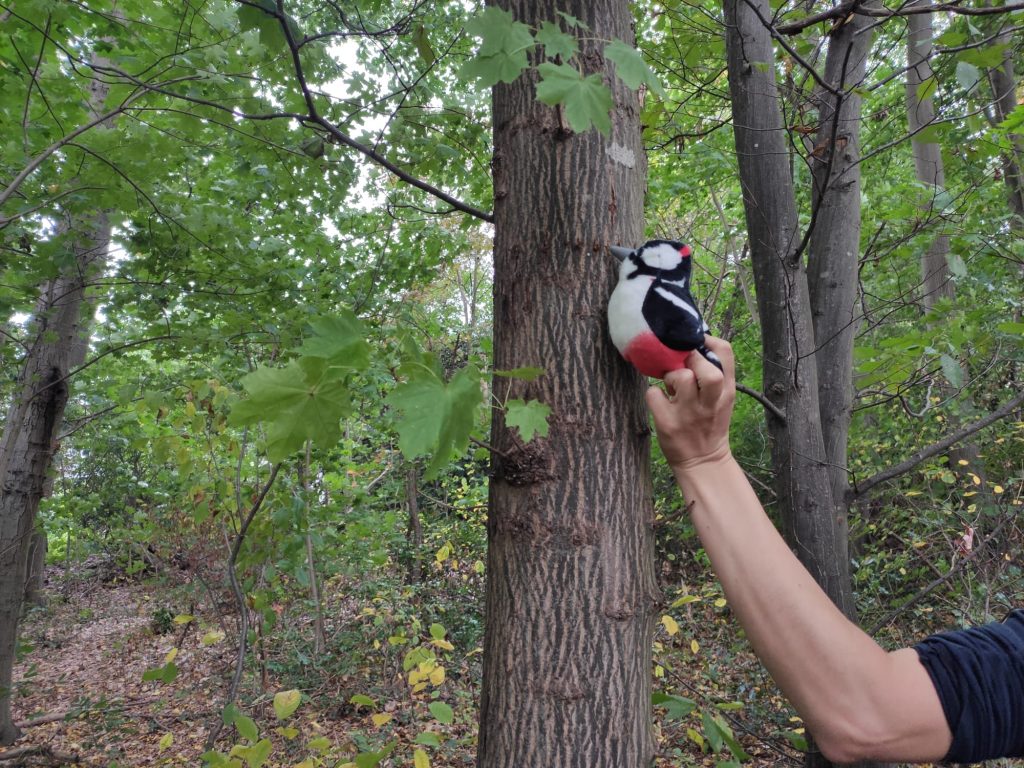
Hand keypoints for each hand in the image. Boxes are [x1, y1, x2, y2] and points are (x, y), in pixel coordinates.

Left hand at [645, 337, 735, 471]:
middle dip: (690, 359)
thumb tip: (692, 346)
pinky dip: (653, 394)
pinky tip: (660, 401)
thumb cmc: (710, 423)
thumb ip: (714, 373)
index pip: (726, 353)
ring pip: (680, 377)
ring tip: (670, 385)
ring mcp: (689, 413)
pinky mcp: (668, 423)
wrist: (703, 461)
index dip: (708, 341)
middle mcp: (710, 401)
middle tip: (681, 365)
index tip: (696, 343)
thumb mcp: (722, 399)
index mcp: (726, 391)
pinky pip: (653, 394)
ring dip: (670, 375)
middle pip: (709, 370)